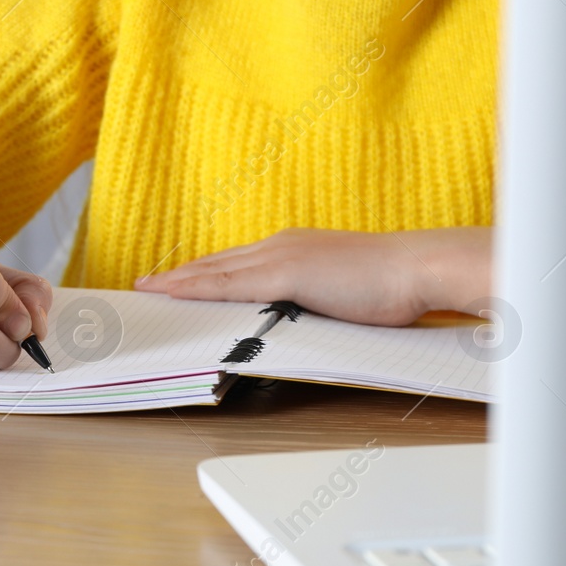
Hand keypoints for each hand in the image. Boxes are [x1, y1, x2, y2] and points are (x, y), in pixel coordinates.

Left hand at [133, 227, 491, 326]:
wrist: (419, 269)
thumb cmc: (392, 286)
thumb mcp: (341, 294)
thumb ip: (312, 302)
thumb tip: (295, 320)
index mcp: (294, 249)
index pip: (237, 263)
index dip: (204, 272)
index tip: (177, 280)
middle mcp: (280, 245)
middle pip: (218, 262)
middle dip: (181, 275)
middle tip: (147, 285)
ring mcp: (281, 255)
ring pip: (216, 270)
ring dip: (179, 281)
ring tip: (148, 290)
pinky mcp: (285, 271)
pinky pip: (229, 282)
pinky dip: (197, 287)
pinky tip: (174, 292)